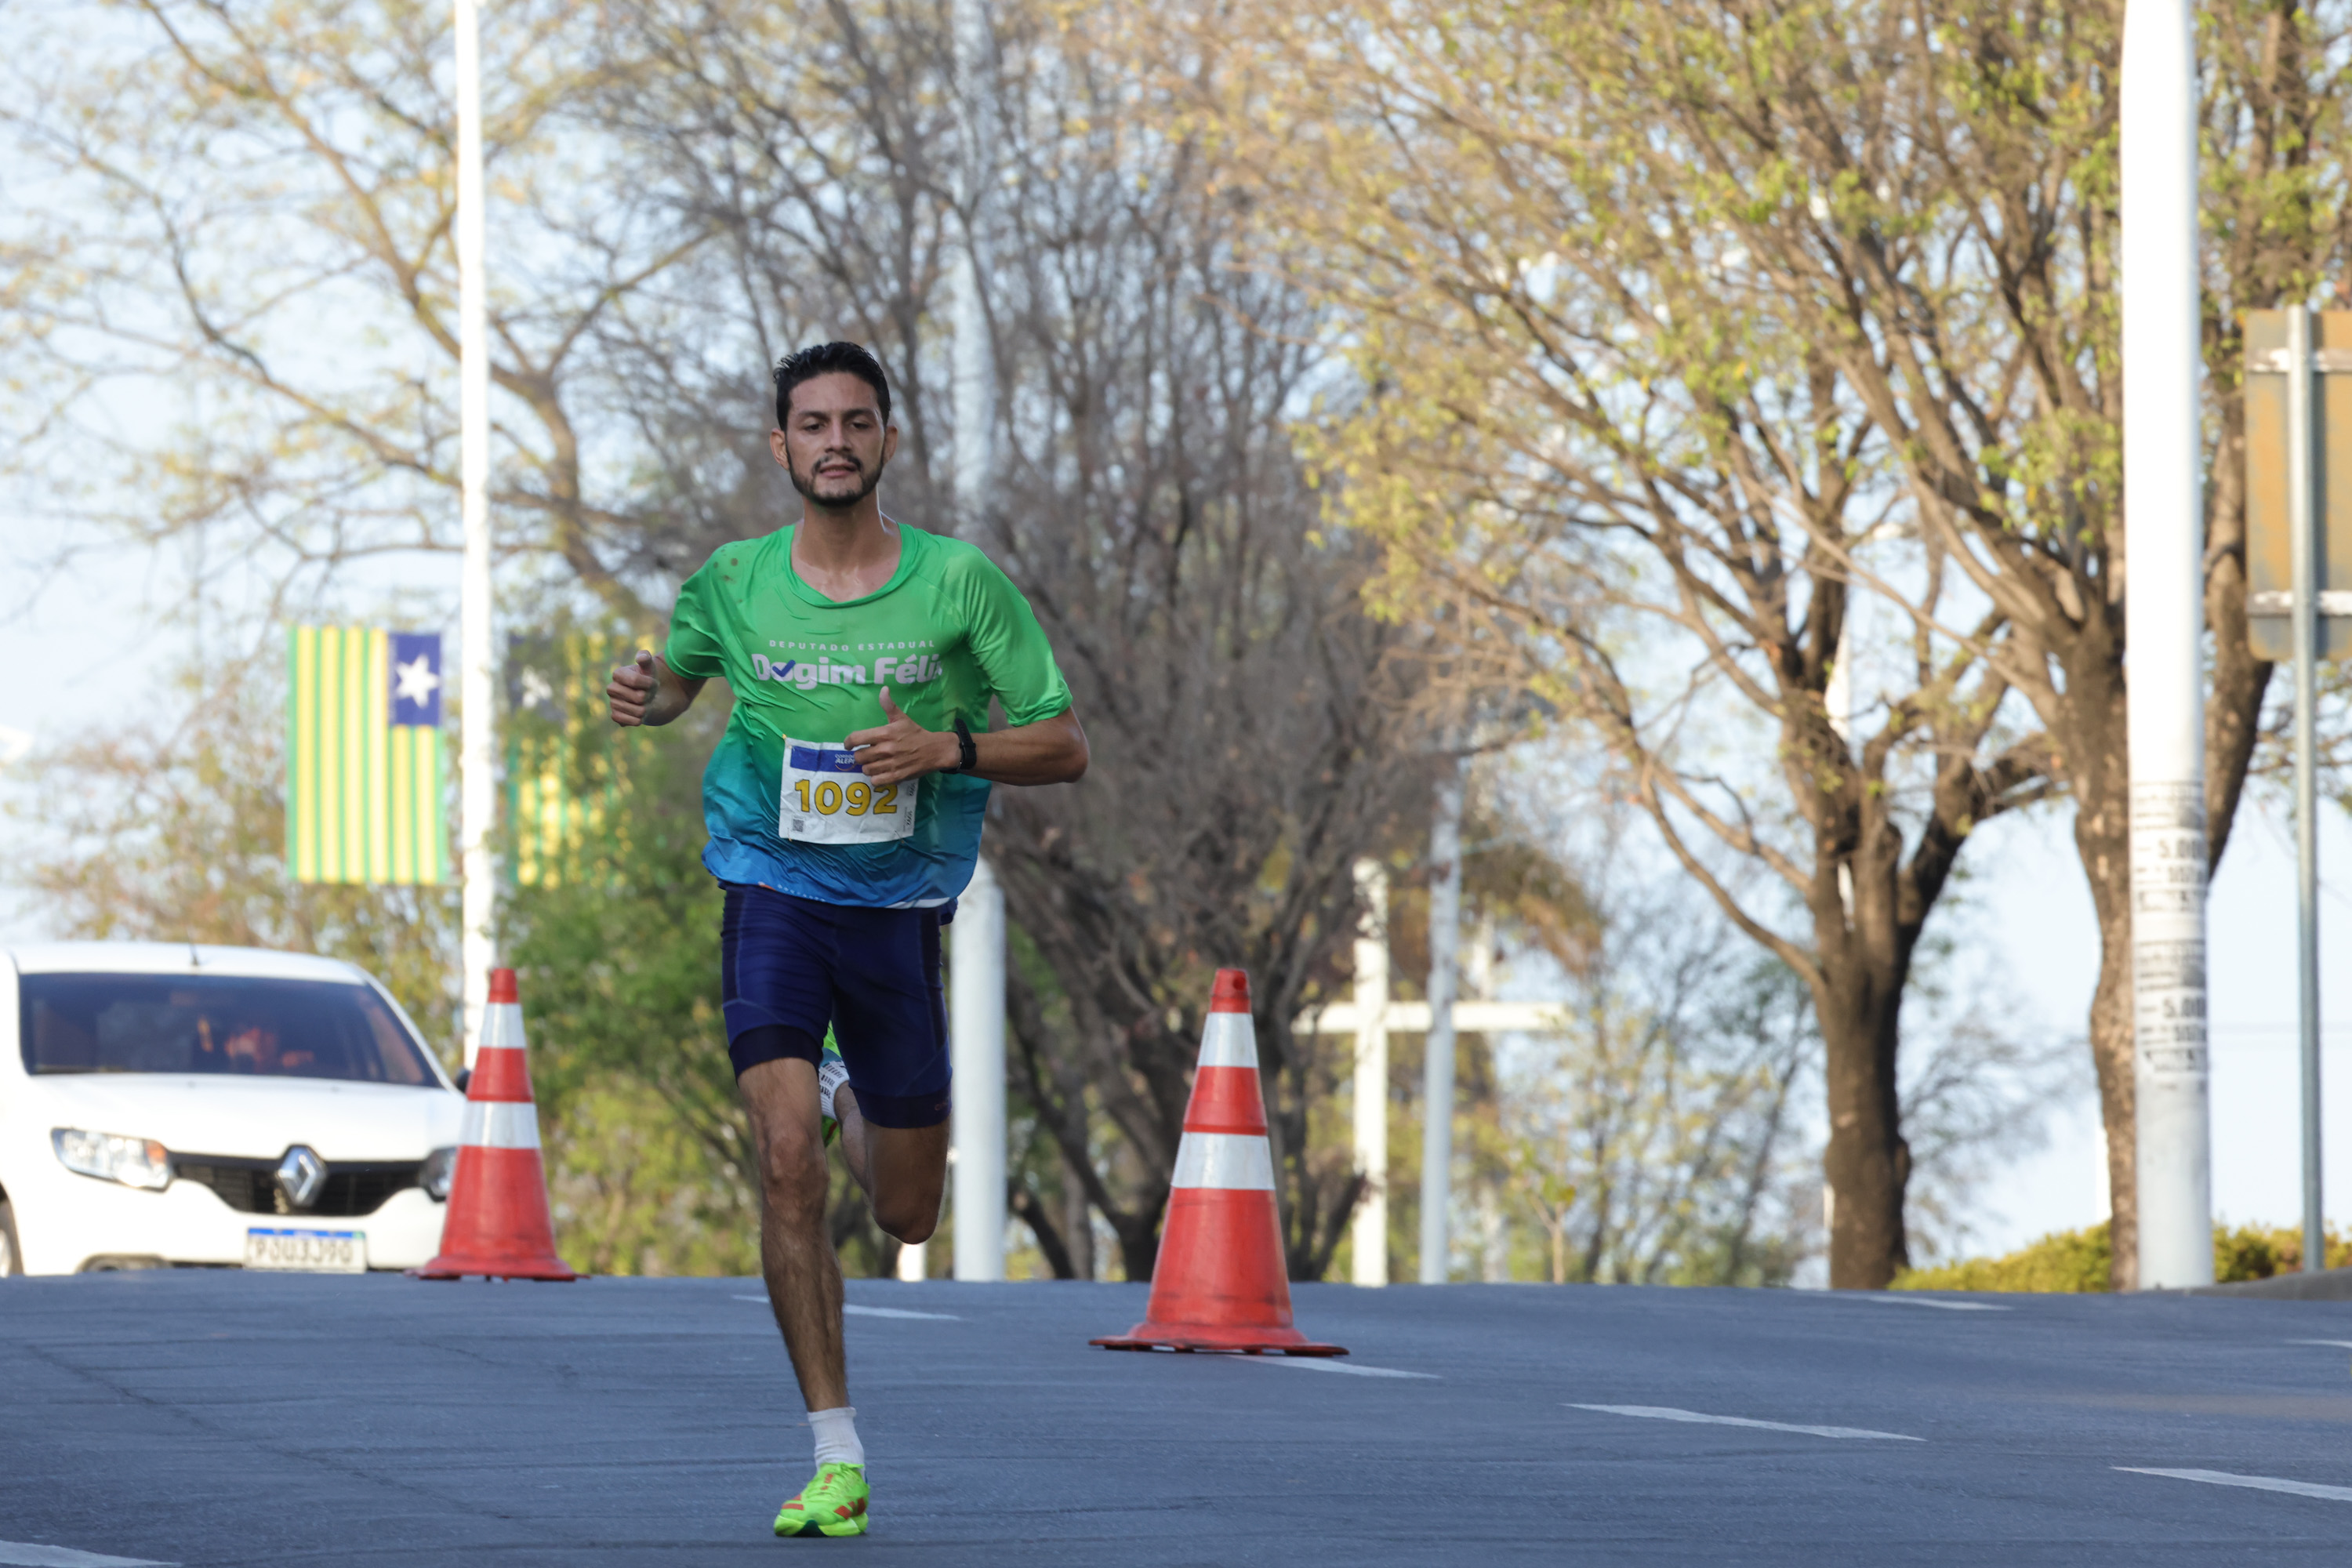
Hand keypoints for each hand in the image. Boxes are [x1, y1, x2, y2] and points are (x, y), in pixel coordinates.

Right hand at [606, 650, 658, 726]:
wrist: (646, 696)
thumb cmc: (647, 679)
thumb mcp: (649, 667)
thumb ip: (646, 659)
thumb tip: (642, 656)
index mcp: (617, 674)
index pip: (635, 680)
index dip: (650, 683)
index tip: (652, 682)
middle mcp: (611, 688)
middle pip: (639, 697)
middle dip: (649, 696)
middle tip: (647, 693)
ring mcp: (612, 703)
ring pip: (639, 711)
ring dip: (646, 708)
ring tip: (643, 702)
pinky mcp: (615, 716)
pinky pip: (633, 721)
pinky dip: (641, 719)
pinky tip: (638, 713)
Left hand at [845, 687, 959, 784]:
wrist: (935, 750)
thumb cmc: (916, 734)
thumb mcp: (902, 718)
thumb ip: (889, 705)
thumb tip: (883, 689)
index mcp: (885, 733)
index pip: (856, 738)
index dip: (848, 742)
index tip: (849, 745)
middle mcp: (885, 749)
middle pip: (859, 757)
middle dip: (861, 756)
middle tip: (867, 754)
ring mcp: (890, 764)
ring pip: (866, 769)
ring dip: (868, 767)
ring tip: (875, 763)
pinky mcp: (896, 776)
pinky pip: (876, 781)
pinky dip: (876, 778)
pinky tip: (881, 772)